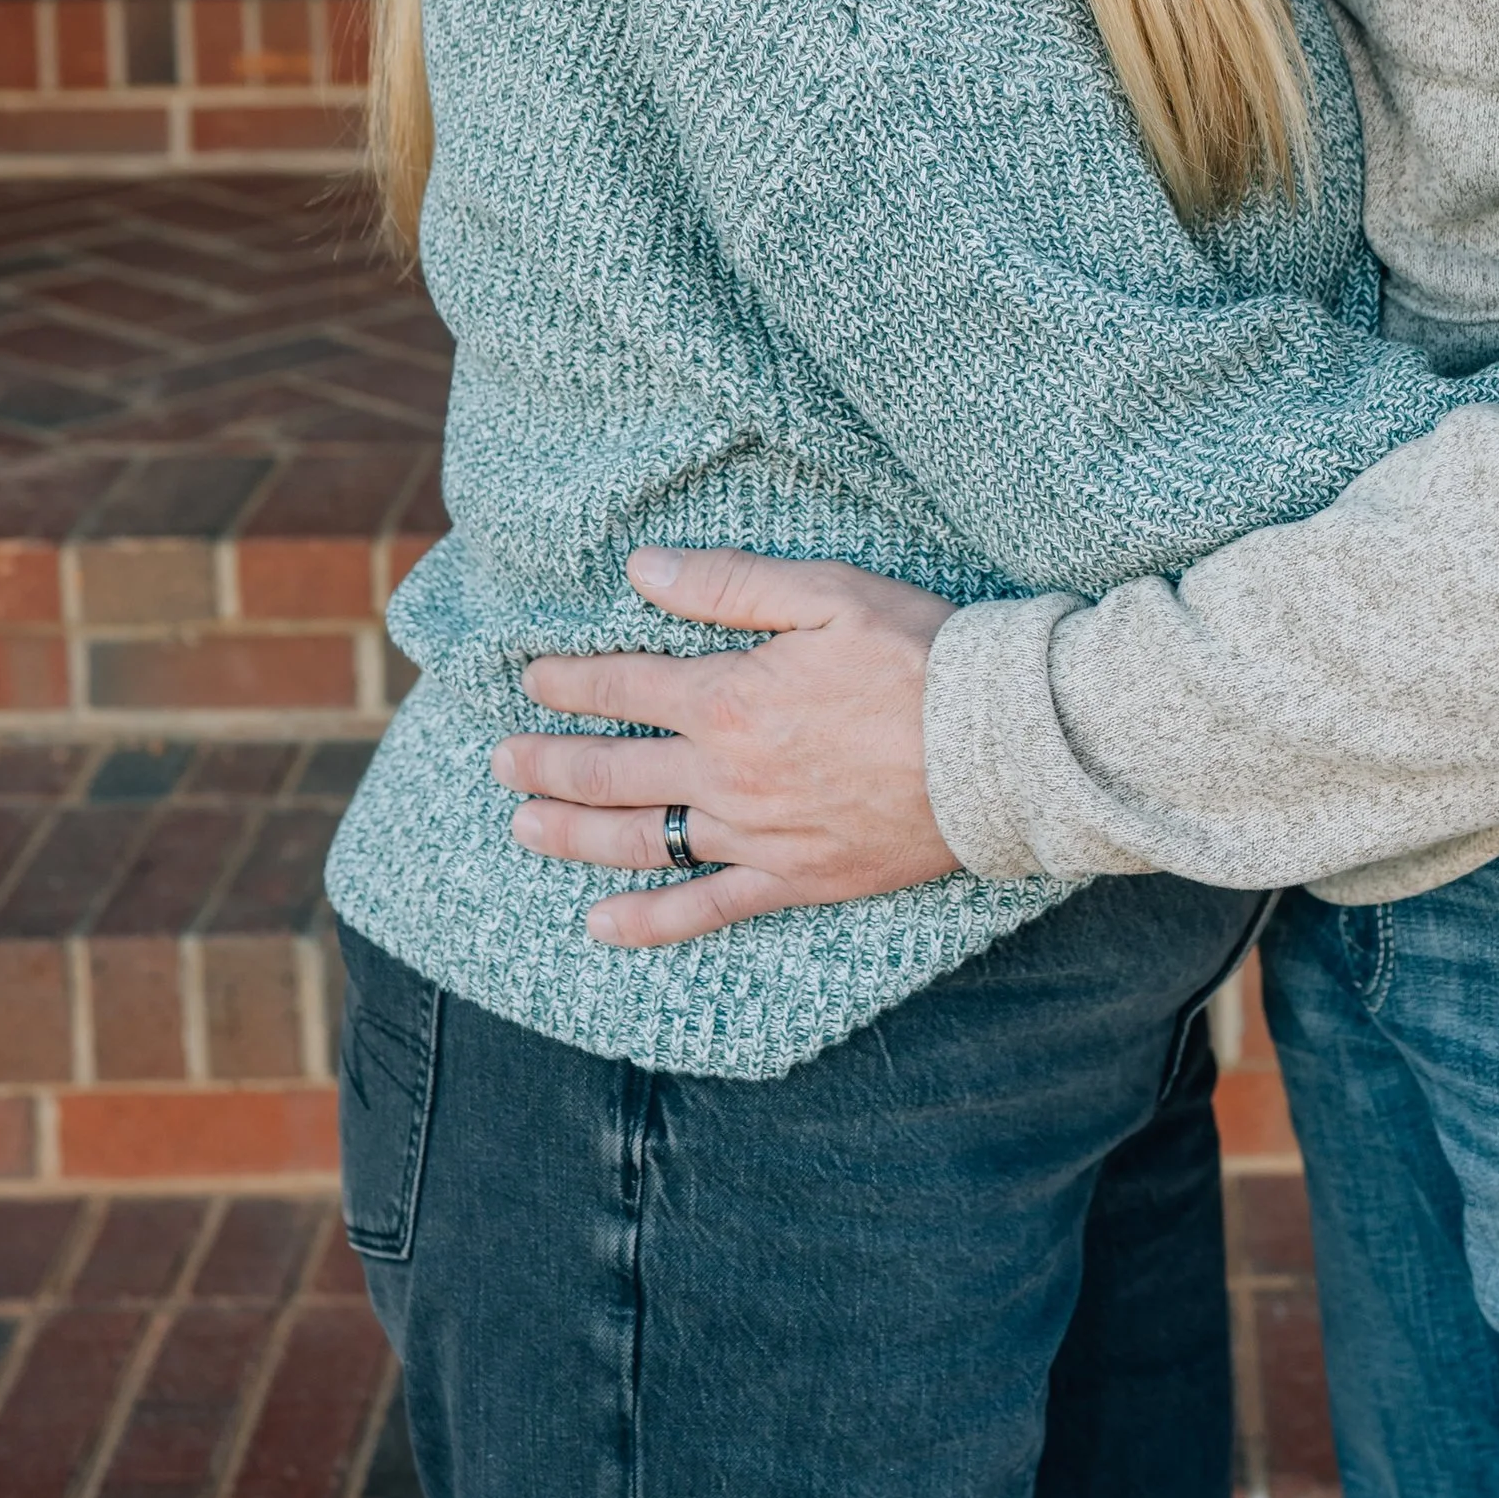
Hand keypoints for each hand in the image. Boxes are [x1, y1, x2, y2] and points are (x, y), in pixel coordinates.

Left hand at [494, 552, 958, 944]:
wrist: (997, 747)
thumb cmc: (921, 655)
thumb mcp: (829, 594)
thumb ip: (731, 584)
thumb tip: (644, 570)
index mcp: (730, 696)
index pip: (624, 685)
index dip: (570, 681)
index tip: (531, 679)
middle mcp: (727, 772)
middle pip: (613, 770)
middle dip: (548, 761)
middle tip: (501, 759)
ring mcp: (757, 834)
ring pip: (642, 840)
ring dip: (573, 834)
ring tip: (523, 825)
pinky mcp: (794, 879)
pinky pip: (706, 909)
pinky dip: (648, 923)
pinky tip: (601, 927)